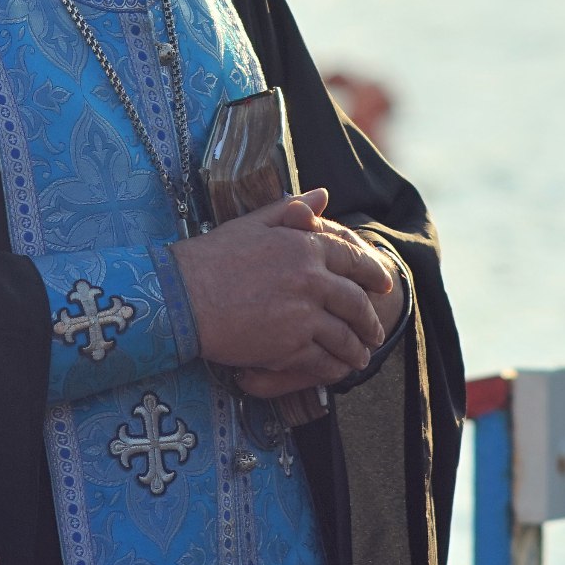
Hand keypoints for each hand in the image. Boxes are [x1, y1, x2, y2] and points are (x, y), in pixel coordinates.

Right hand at [171, 189, 388, 385]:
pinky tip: (337, 370)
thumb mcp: (251, 224)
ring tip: (361, 355)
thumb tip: (322, 195)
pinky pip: (323, 360)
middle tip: (377, 329)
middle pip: (355, 302)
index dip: (373, 273)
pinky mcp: (289, 346)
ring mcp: (302, 314)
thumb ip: (290, 209)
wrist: (179, 296)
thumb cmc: (209, 257)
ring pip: (344, 335)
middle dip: (370, 319)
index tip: (384, 284)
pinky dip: (335, 367)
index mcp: (304, 245)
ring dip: (357, 348)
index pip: (352, 258)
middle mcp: (311, 279)